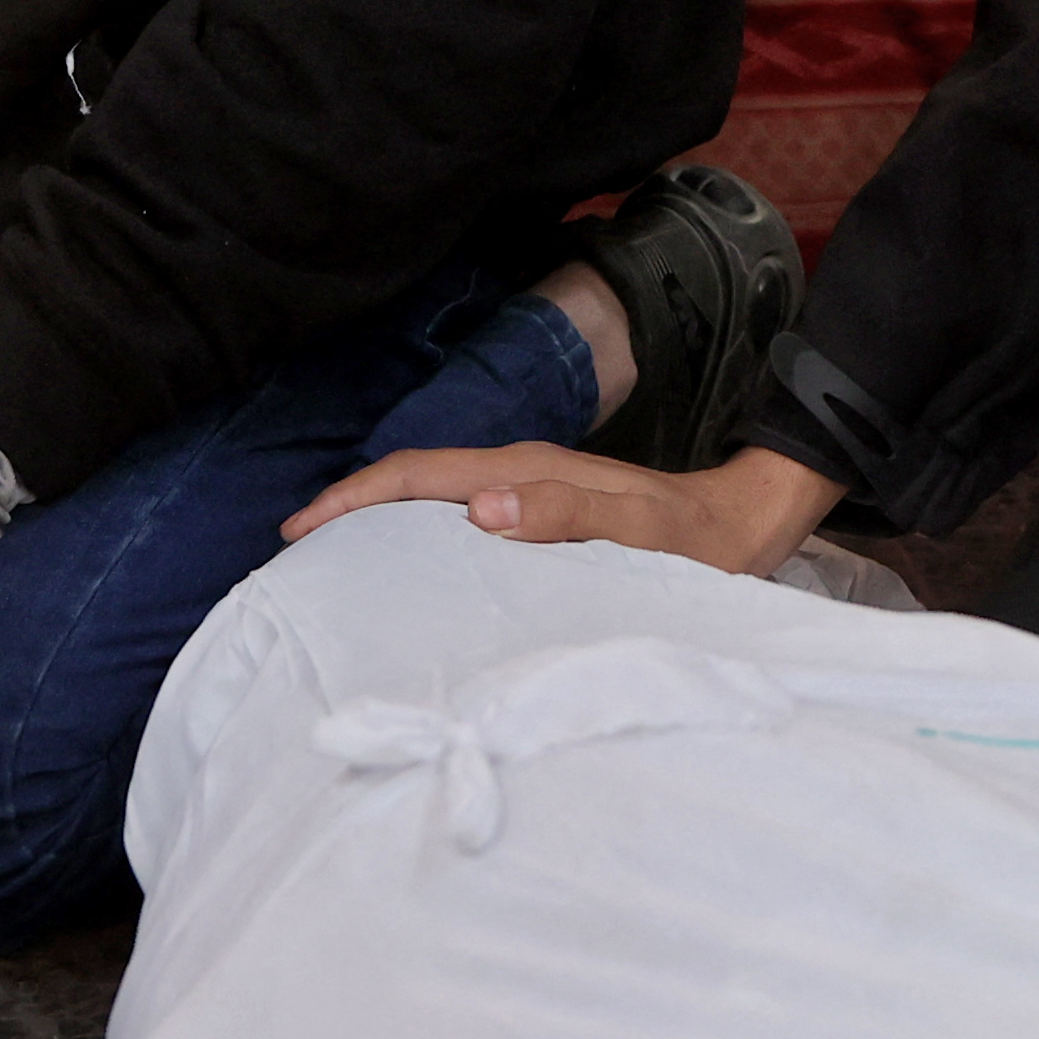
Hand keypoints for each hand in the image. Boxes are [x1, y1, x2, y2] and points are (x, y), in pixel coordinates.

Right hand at [282, 441, 840, 576]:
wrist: (745, 525)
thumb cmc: (697, 540)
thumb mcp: (642, 533)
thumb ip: (568, 516)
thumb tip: (479, 507)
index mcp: (528, 471)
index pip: (422, 475)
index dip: (357, 496)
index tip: (301, 527)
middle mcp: (519, 472)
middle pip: (414, 479)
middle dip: (349, 504)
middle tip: (292, 548)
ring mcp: (528, 490)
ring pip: (432, 496)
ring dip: (378, 518)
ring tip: (330, 559)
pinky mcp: (539, 512)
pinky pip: (457, 516)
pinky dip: (416, 533)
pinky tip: (407, 567)